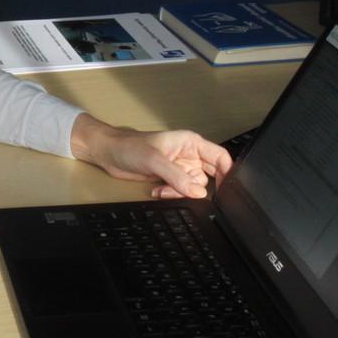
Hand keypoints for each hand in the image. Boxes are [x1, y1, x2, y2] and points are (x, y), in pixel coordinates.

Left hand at [69, 114, 231, 198]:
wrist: (108, 153)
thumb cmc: (130, 146)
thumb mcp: (155, 161)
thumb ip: (177, 177)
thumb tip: (198, 192)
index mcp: (190, 143)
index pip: (220, 156)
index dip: (227, 172)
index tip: (228, 189)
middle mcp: (189, 155)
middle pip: (210, 175)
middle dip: (200, 187)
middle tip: (190, 193)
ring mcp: (180, 167)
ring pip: (194, 186)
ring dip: (180, 192)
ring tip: (162, 189)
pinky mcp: (170, 178)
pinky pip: (180, 191)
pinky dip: (171, 194)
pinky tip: (157, 190)